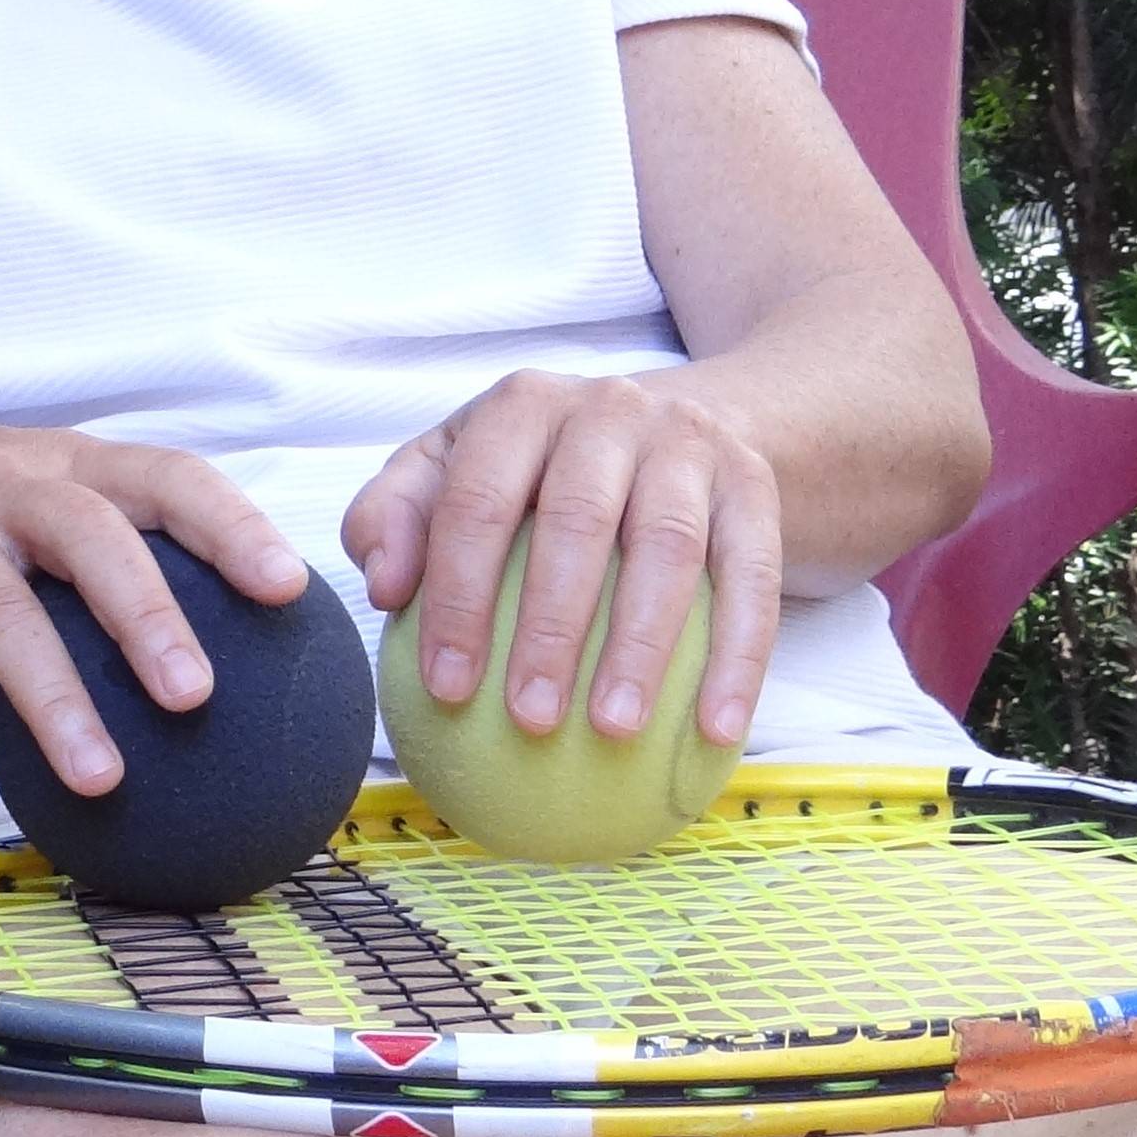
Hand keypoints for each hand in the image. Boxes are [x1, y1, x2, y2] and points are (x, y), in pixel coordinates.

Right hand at [0, 408, 309, 865]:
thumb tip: (231, 639)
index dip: (229, 526)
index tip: (289, 586)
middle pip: (89, 534)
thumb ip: (112, 540)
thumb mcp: (32, 485)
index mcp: (66, 464)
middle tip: (196, 693)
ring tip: (101, 782)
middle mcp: (6, 485)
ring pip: (1, 612)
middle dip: (146, 612)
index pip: (164, 477)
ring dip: (52, 700)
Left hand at [340, 369, 779, 751]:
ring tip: (613, 731)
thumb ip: (396, 517)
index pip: (478, 499)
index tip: (446, 687)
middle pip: (577, 519)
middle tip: (529, 720)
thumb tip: (383, 587)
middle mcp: (608, 408)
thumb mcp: (455, 466)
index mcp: (523, 406)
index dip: (457, 595)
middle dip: (550, 627)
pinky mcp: (754, 487)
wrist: (681, 426)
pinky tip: (714, 731)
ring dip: (642, 646)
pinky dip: (738, 659)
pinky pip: (752, 579)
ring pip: (669, 547)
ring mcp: (689, 443)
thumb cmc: (542, 472)